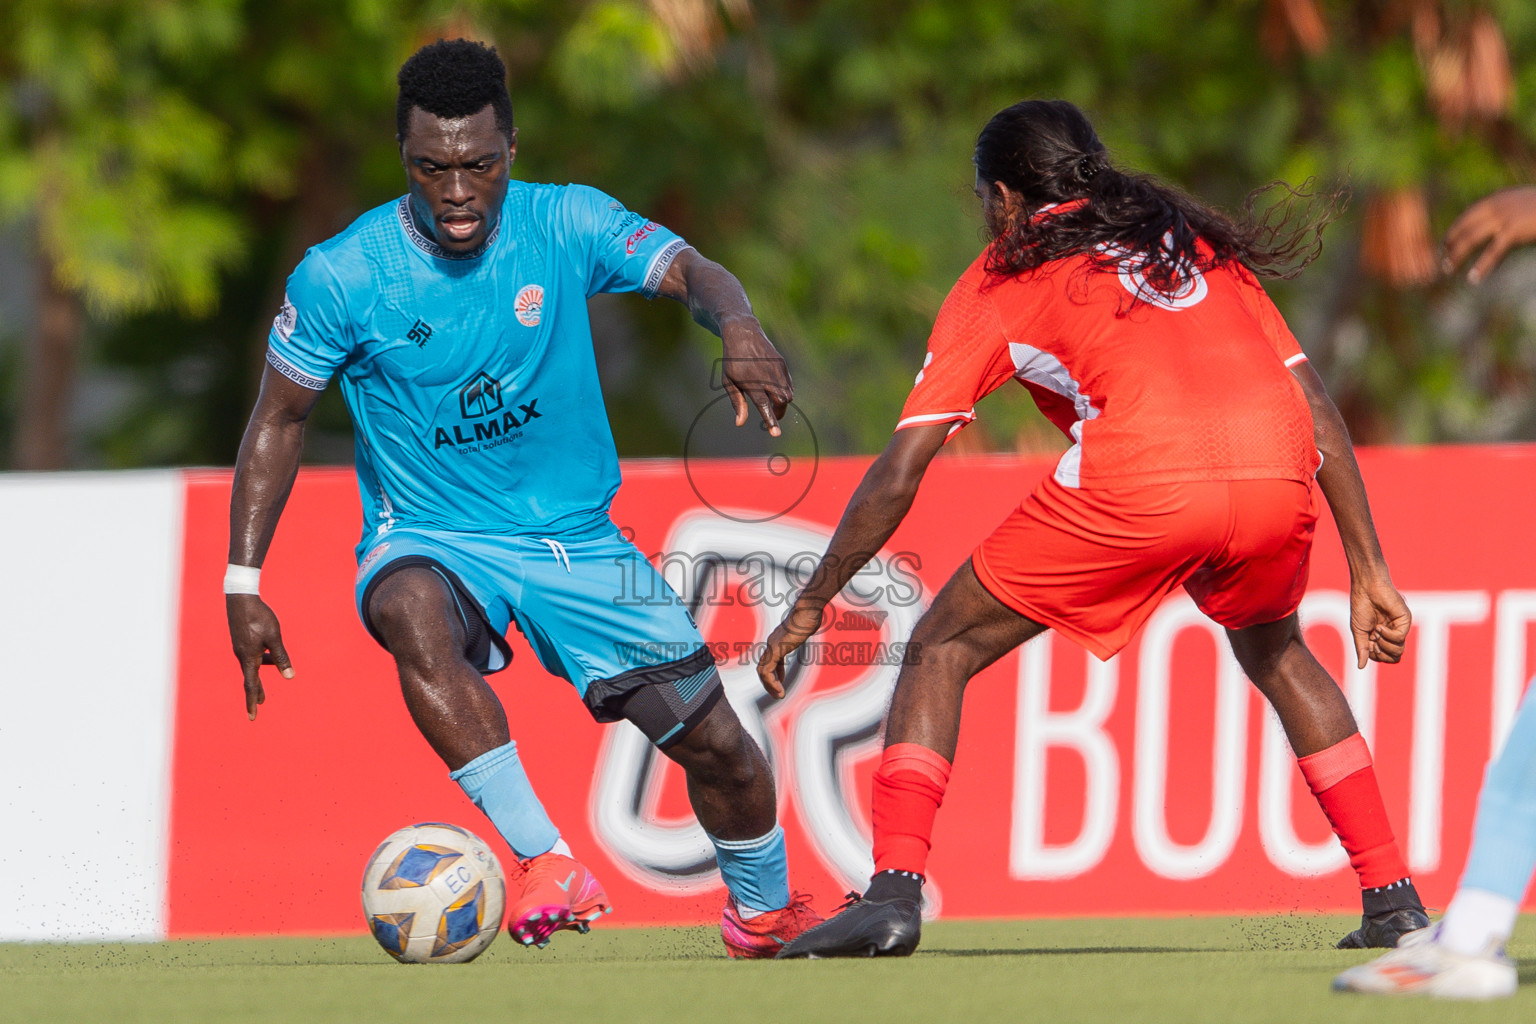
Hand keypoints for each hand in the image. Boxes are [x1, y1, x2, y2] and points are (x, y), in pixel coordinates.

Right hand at [227, 594, 294, 719]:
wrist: (241, 598)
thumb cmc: (259, 617)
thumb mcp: (274, 637)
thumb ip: (281, 657)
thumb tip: (289, 677)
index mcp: (249, 657)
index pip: (251, 685)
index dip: (253, 701)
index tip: (253, 716)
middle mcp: (242, 655)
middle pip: (249, 678)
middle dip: (255, 693)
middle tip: (258, 706)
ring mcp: (240, 647)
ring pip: (251, 666)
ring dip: (257, 678)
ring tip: (262, 690)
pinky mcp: (241, 639)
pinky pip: (251, 656)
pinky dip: (259, 662)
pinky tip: (268, 656)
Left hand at [721, 319, 792, 436]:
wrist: (743, 333)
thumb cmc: (732, 360)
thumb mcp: (728, 381)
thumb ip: (737, 402)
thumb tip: (740, 423)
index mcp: (752, 383)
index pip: (764, 406)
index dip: (771, 421)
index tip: (776, 433)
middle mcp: (767, 377)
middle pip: (781, 402)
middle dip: (779, 412)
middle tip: (772, 415)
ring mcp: (777, 369)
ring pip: (788, 394)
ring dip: (782, 402)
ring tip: (771, 401)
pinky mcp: (782, 364)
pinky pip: (789, 384)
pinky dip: (785, 390)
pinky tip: (775, 388)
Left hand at [757, 601, 825, 698]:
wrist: (808, 608)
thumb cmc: (810, 614)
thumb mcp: (806, 625)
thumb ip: (805, 628)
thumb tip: (812, 623)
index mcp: (778, 639)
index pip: (770, 659)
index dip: (775, 672)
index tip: (782, 681)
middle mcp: (772, 643)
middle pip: (763, 666)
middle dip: (769, 682)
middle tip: (778, 694)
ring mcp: (772, 646)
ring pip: (762, 671)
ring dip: (769, 686)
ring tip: (779, 696)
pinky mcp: (776, 650)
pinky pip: (767, 671)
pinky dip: (771, 683)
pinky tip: (780, 690)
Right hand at [1348, 574, 1411, 668]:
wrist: (1367, 588)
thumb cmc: (1361, 606)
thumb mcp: (1358, 631)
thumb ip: (1362, 649)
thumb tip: (1361, 667)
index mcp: (1380, 637)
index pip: (1383, 657)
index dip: (1375, 656)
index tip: (1368, 645)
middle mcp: (1391, 634)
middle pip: (1393, 657)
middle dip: (1381, 653)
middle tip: (1373, 641)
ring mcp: (1399, 628)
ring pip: (1399, 650)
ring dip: (1385, 645)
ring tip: (1376, 632)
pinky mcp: (1405, 621)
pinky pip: (1400, 638)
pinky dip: (1389, 635)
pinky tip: (1380, 627)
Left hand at [1443, 185, 1535, 283]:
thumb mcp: (1523, 205)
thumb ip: (1507, 213)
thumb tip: (1495, 229)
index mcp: (1498, 199)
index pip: (1466, 216)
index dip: (1453, 232)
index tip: (1443, 246)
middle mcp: (1496, 205)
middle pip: (1463, 228)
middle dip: (1450, 246)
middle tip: (1442, 262)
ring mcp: (1504, 217)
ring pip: (1470, 239)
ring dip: (1457, 256)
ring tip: (1449, 270)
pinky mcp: (1514, 230)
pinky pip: (1492, 252)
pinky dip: (1482, 266)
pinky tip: (1474, 278)